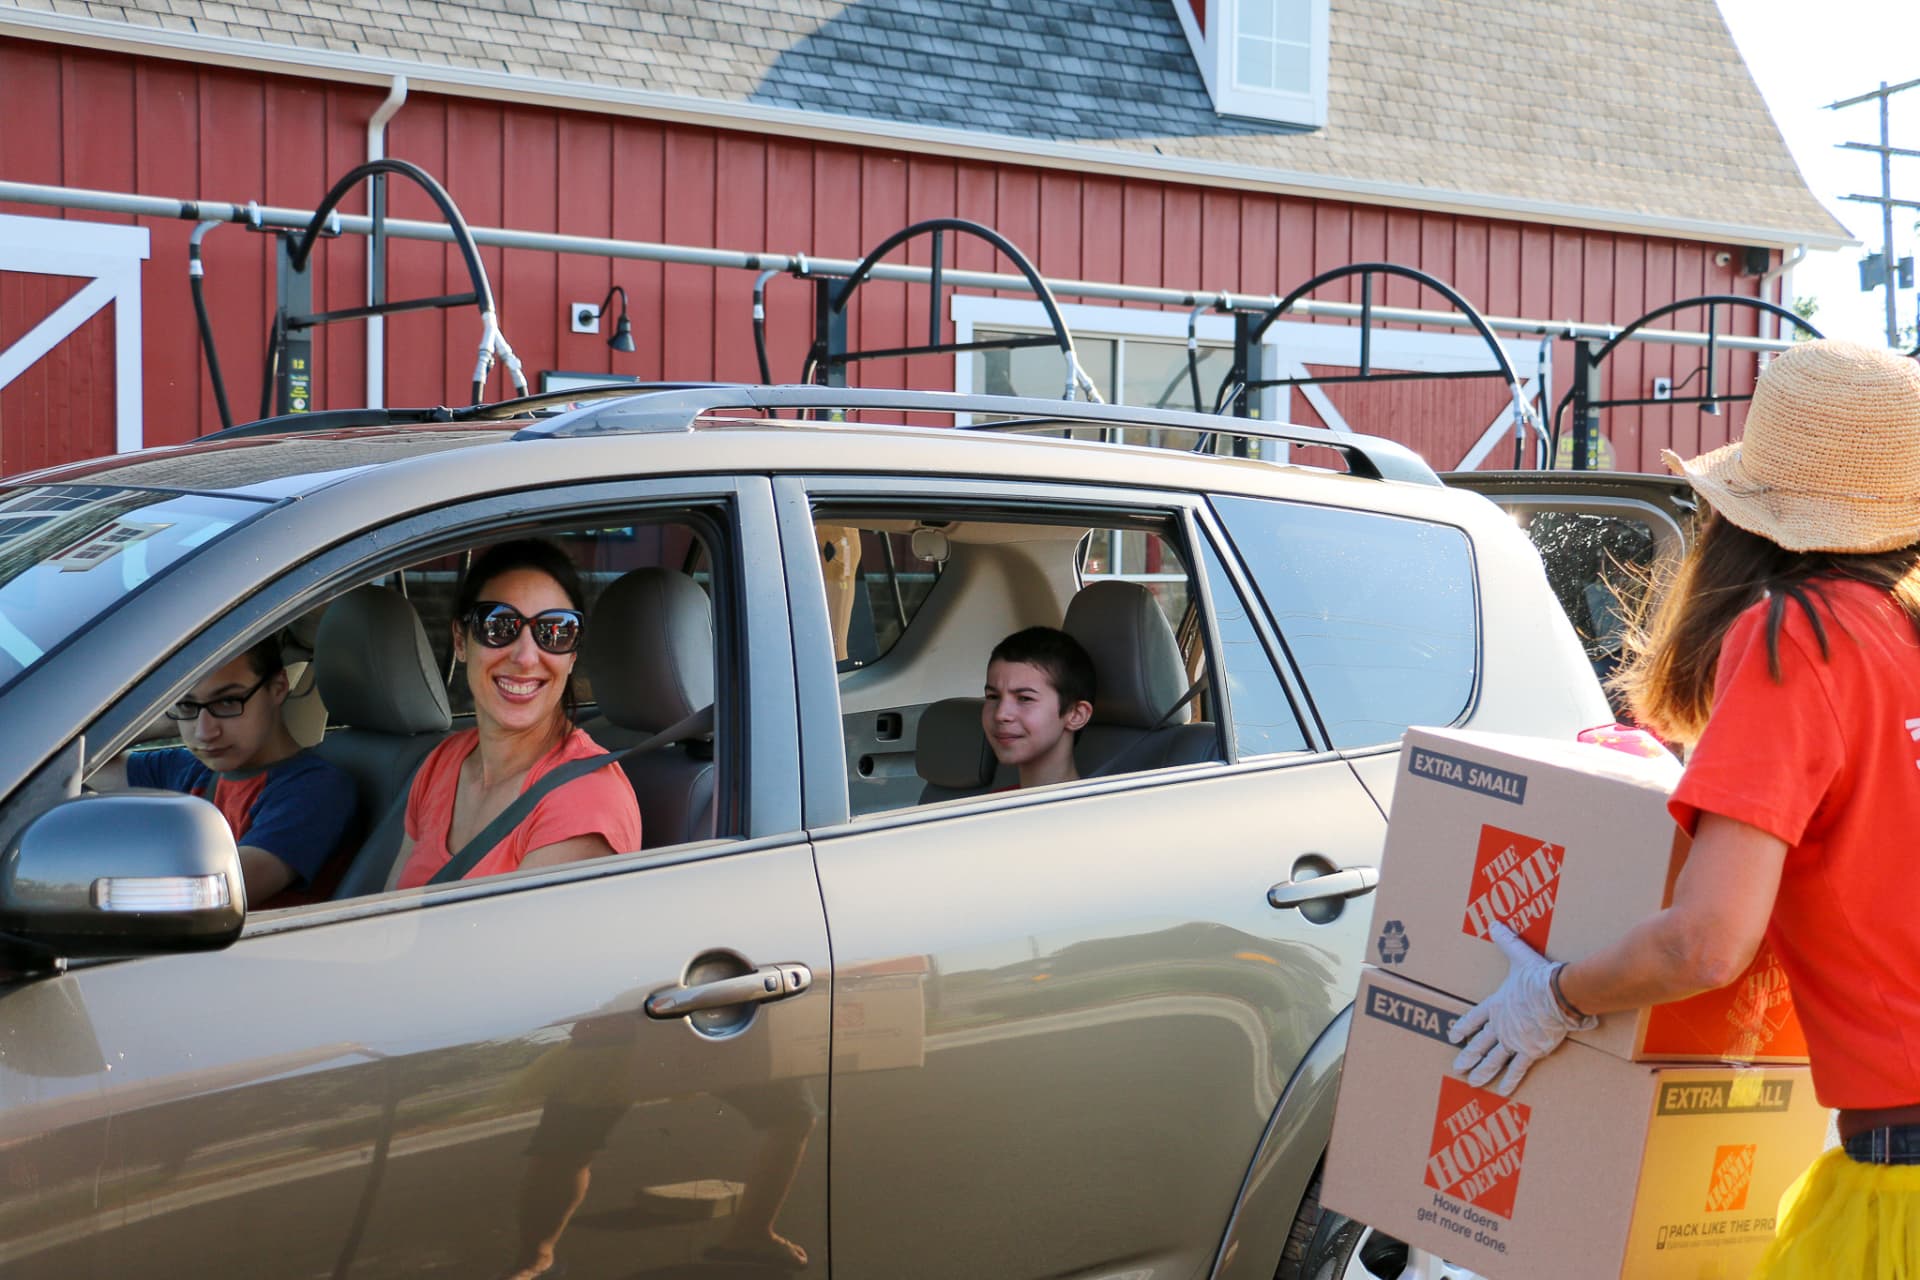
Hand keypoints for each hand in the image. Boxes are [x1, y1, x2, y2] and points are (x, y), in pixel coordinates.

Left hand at [1447, 922, 1595, 1096]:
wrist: (1558, 995)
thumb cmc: (1538, 976)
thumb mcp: (1518, 956)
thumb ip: (1506, 941)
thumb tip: (1494, 922)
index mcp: (1497, 1005)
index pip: (1473, 1018)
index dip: (1463, 1027)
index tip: (1452, 1035)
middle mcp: (1501, 1026)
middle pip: (1480, 1044)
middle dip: (1468, 1056)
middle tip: (1456, 1067)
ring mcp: (1514, 1040)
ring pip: (1494, 1060)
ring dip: (1482, 1071)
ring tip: (1471, 1082)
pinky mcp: (1530, 1051)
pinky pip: (1517, 1069)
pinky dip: (1509, 1081)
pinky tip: (1502, 1092)